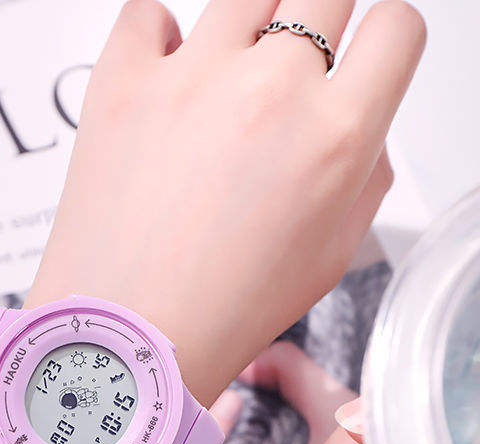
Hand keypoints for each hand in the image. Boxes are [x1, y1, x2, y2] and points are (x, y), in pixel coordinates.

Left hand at [30, 0, 423, 404]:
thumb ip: (364, 175)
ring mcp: (191, 76)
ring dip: (245, 35)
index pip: (397, 27)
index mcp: (336, 136)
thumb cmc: (222, 312)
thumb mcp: (330, 259)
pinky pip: (147, 15)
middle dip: (316, 34)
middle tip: (285, 86)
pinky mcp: (121, 82)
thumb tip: (359, 124)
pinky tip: (164, 85)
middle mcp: (271, 89)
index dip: (383, 42)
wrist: (128, 336)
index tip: (360, 60)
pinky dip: (159, 39)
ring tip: (221, 95)